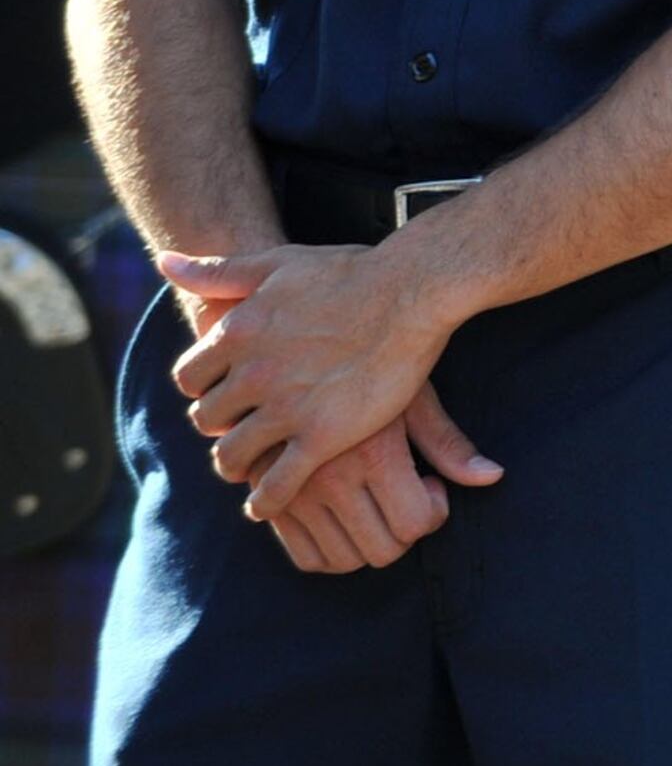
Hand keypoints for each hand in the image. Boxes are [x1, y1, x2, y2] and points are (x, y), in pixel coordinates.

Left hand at [157, 241, 462, 523]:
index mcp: (236, 333)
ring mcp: (287, 407)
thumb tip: (165, 262)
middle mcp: (253, 373)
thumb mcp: (275, 262)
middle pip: (208, 419)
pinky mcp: (323, 435)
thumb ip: (218, 271)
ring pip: (233, 455)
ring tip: (246, 470)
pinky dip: (266, 500)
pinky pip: (278, 482)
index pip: (189, 378)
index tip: (223, 394)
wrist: (412, 291)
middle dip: (220, 426)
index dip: (204, 389)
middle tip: (238, 431)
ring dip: (234, 466)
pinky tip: (265, 503)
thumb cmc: (350, 272)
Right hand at [261, 385, 504, 574]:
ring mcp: (292, 494)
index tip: (428, 483)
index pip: (415, 524)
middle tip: (403, 494)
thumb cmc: (367, 367)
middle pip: (382, 550)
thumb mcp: (410, 395)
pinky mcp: (269, 501)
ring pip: (344, 561)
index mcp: (372, 452)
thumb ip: (447, 443)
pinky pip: (305, 558)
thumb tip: (494, 476)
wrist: (288, 353)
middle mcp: (328, 478)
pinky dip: (330, 552)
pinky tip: (343, 516)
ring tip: (373, 502)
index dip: (433, 511)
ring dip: (368, 543)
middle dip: (403, 531)